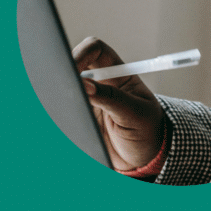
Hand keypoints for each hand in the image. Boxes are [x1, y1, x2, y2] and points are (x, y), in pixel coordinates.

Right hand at [71, 37, 165, 170]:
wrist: (143, 161)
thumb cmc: (148, 133)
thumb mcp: (134, 114)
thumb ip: (111, 97)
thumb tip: (84, 84)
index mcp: (118, 73)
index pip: (95, 49)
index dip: (82, 53)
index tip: (73, 68)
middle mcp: (100, 83)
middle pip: (75, 63)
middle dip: (66, 70)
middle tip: (64, 87)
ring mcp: (88, 99)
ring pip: (66, 86)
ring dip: (64, 93)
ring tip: (72, 108)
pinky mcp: (80, 116)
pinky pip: (65, 108)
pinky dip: (62, 110)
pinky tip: (70, 120)